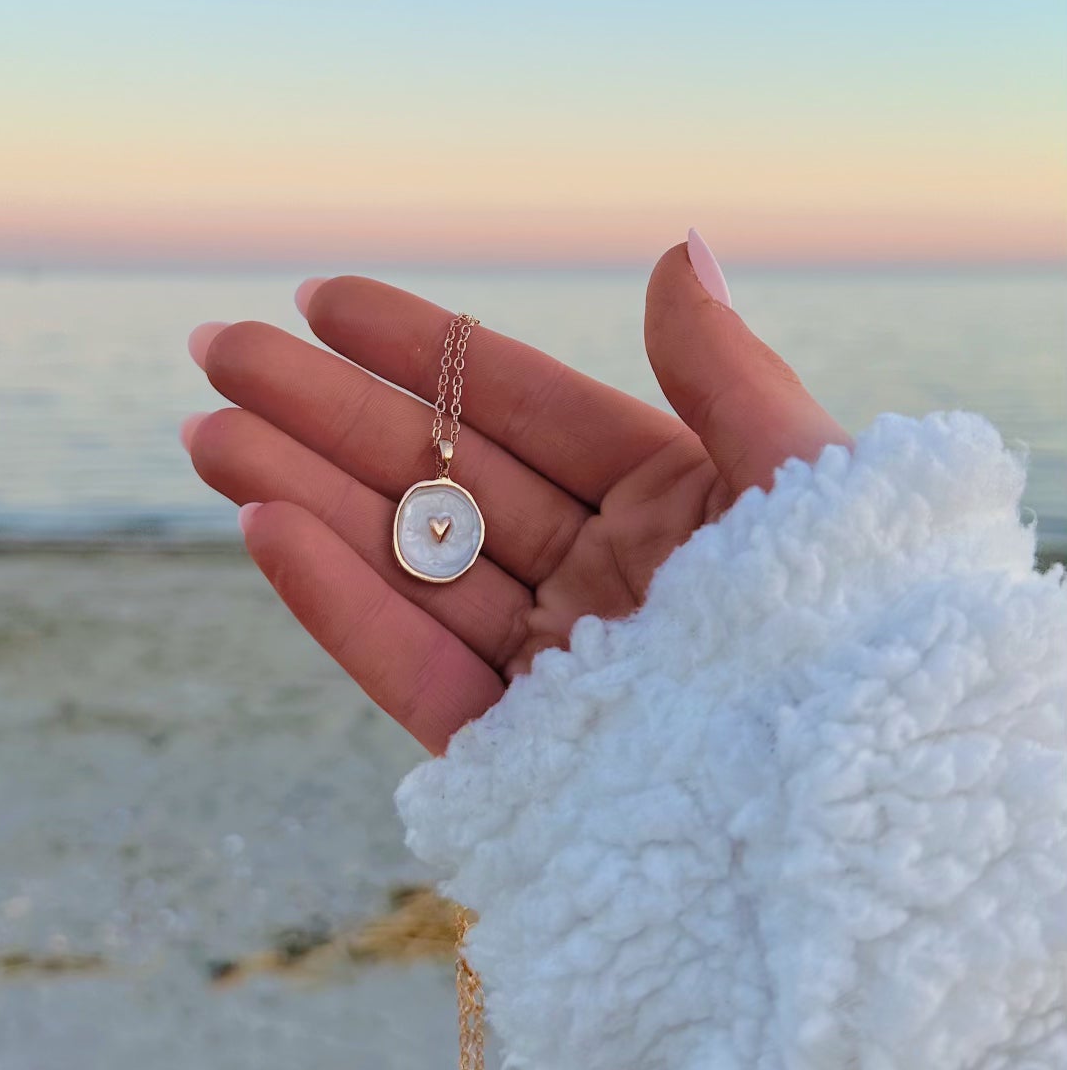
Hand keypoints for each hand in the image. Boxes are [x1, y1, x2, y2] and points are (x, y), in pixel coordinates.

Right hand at [183, 244, 847, 752]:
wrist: (865, 823)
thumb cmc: (860, 638)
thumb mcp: (805, 482)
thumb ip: (724, 373)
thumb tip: (677, 245)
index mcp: (673, 503)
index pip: (521, 403)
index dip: (422, 347)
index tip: (325, 296)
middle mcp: (603, 580)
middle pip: (442, 475)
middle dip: (327, 410)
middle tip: (220, 348)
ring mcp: (554, 670)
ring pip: (409, 563)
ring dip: (303, 492)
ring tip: (204, 428)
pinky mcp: (518, 761)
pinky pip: (413, 668)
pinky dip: (339, 601)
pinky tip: (263, 524)